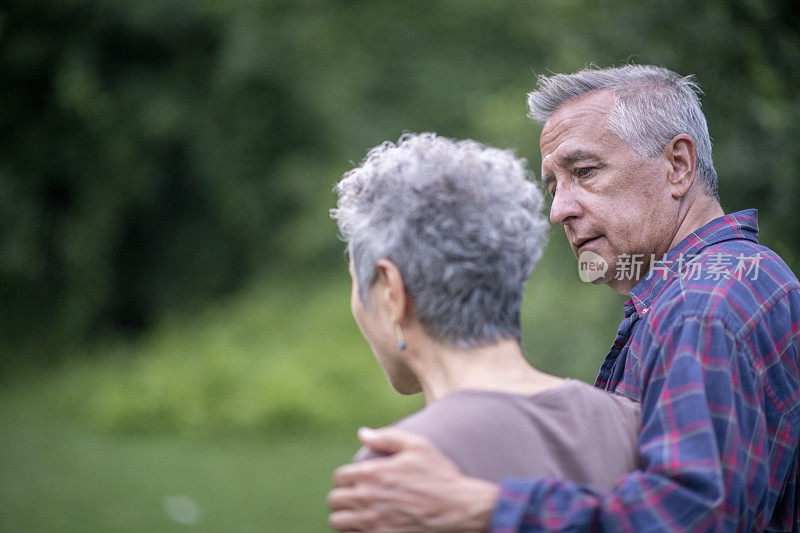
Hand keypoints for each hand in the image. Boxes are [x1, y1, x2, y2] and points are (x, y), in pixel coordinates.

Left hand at [328, 426, 499, 531]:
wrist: (458, 508)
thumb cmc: (439, 475)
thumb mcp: (417, 446)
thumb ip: (387, 437)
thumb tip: (363, 433)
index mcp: (372, 473)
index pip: (339, 477)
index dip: (345, 477)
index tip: (355, 479)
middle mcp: (367, 498)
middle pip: (334, 500)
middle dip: (342, 496)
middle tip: (355, 496)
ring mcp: (372, 521)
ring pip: (338, 521)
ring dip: (344, 516)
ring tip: (356, 513)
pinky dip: (354, 531)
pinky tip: (366, 526)